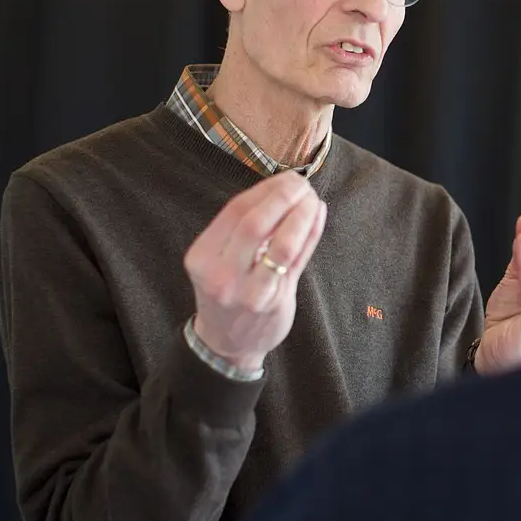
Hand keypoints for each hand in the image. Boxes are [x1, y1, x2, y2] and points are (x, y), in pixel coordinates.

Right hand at [184, 171, 327, 372]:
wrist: (226, 344)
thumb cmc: (226, 291)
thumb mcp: (217, 260)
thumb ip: (242, 228)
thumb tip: (279, 187)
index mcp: (202, 257)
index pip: (235, 210)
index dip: (265, 189)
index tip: (285, 176)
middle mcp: (221, 275)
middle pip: (256, 224)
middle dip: (284, 197)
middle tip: (302, 184)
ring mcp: (249, 292)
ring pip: (282, 245)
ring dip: (302, 215)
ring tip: (313, 200)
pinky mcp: (274, 302)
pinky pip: (298, 262)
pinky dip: (311, 234)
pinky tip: (318, 217)